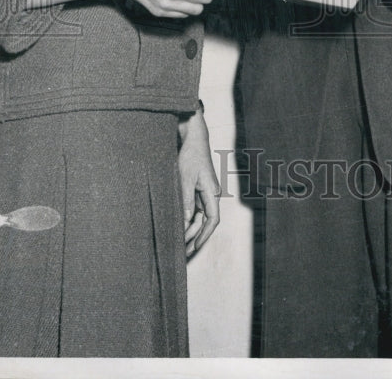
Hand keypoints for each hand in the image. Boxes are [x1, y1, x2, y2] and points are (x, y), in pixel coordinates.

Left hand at [178, 107, 220, 256]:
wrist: (194, 139)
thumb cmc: (191, 156)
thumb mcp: (185, 179)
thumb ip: (186, 201)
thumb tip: (185, 221)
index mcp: (212, 192)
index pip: (212, 220)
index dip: (204, 235)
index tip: (194, 247)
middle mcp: (212, 194)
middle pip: (205, 221)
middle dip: (195, 237)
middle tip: (183, 252)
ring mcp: (206, 193)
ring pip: (200, 217)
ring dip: (191, 230)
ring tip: (180, 244)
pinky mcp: (199, 190)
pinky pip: (195, 209)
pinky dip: (188, 219)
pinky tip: (179, 228)